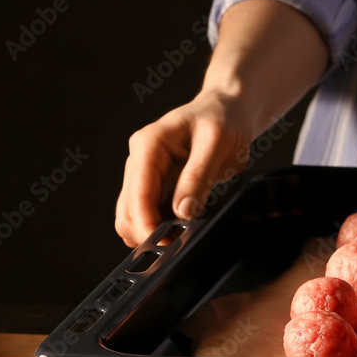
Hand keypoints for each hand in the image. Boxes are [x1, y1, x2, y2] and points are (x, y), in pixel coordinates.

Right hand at [115, 93, 253, 247]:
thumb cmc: (223, 119)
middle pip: (128, 209)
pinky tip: (180, 231)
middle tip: (176, 246)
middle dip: (148, 232)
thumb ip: (199, 175)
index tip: (165, 244)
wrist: (228, 109)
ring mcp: (146, 173)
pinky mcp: (157, 184)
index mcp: (150, 144)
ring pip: (133, 215)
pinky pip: (150, 212)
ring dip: (152, 231)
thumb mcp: (218, 142)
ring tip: (180, 240)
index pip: (137, 193)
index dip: (147, 223)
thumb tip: (182, 211)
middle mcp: (141, 159)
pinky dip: (160, 226)